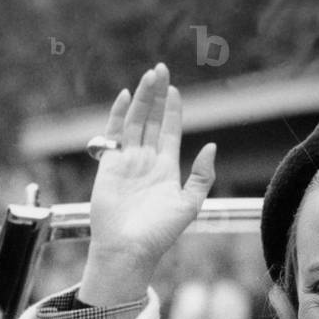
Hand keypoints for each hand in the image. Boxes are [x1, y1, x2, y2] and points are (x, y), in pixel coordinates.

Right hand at [79, 63, 215, 304]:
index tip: (175, 89)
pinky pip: (113, 134)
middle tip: (161, 69)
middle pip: (152, 120)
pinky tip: (125, 96)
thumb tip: (211, 145)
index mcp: (167, 168)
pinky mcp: (108, 165)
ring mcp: (127, 161)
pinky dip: (117, 114)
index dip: (173, 110)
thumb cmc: (160, 232)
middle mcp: (147, 161)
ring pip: (135, 122)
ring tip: (149, 75)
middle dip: (157, 95)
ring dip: (142, 98)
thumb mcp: (190, 204)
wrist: (128, 249)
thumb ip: (202, 175)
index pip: (170, 131)